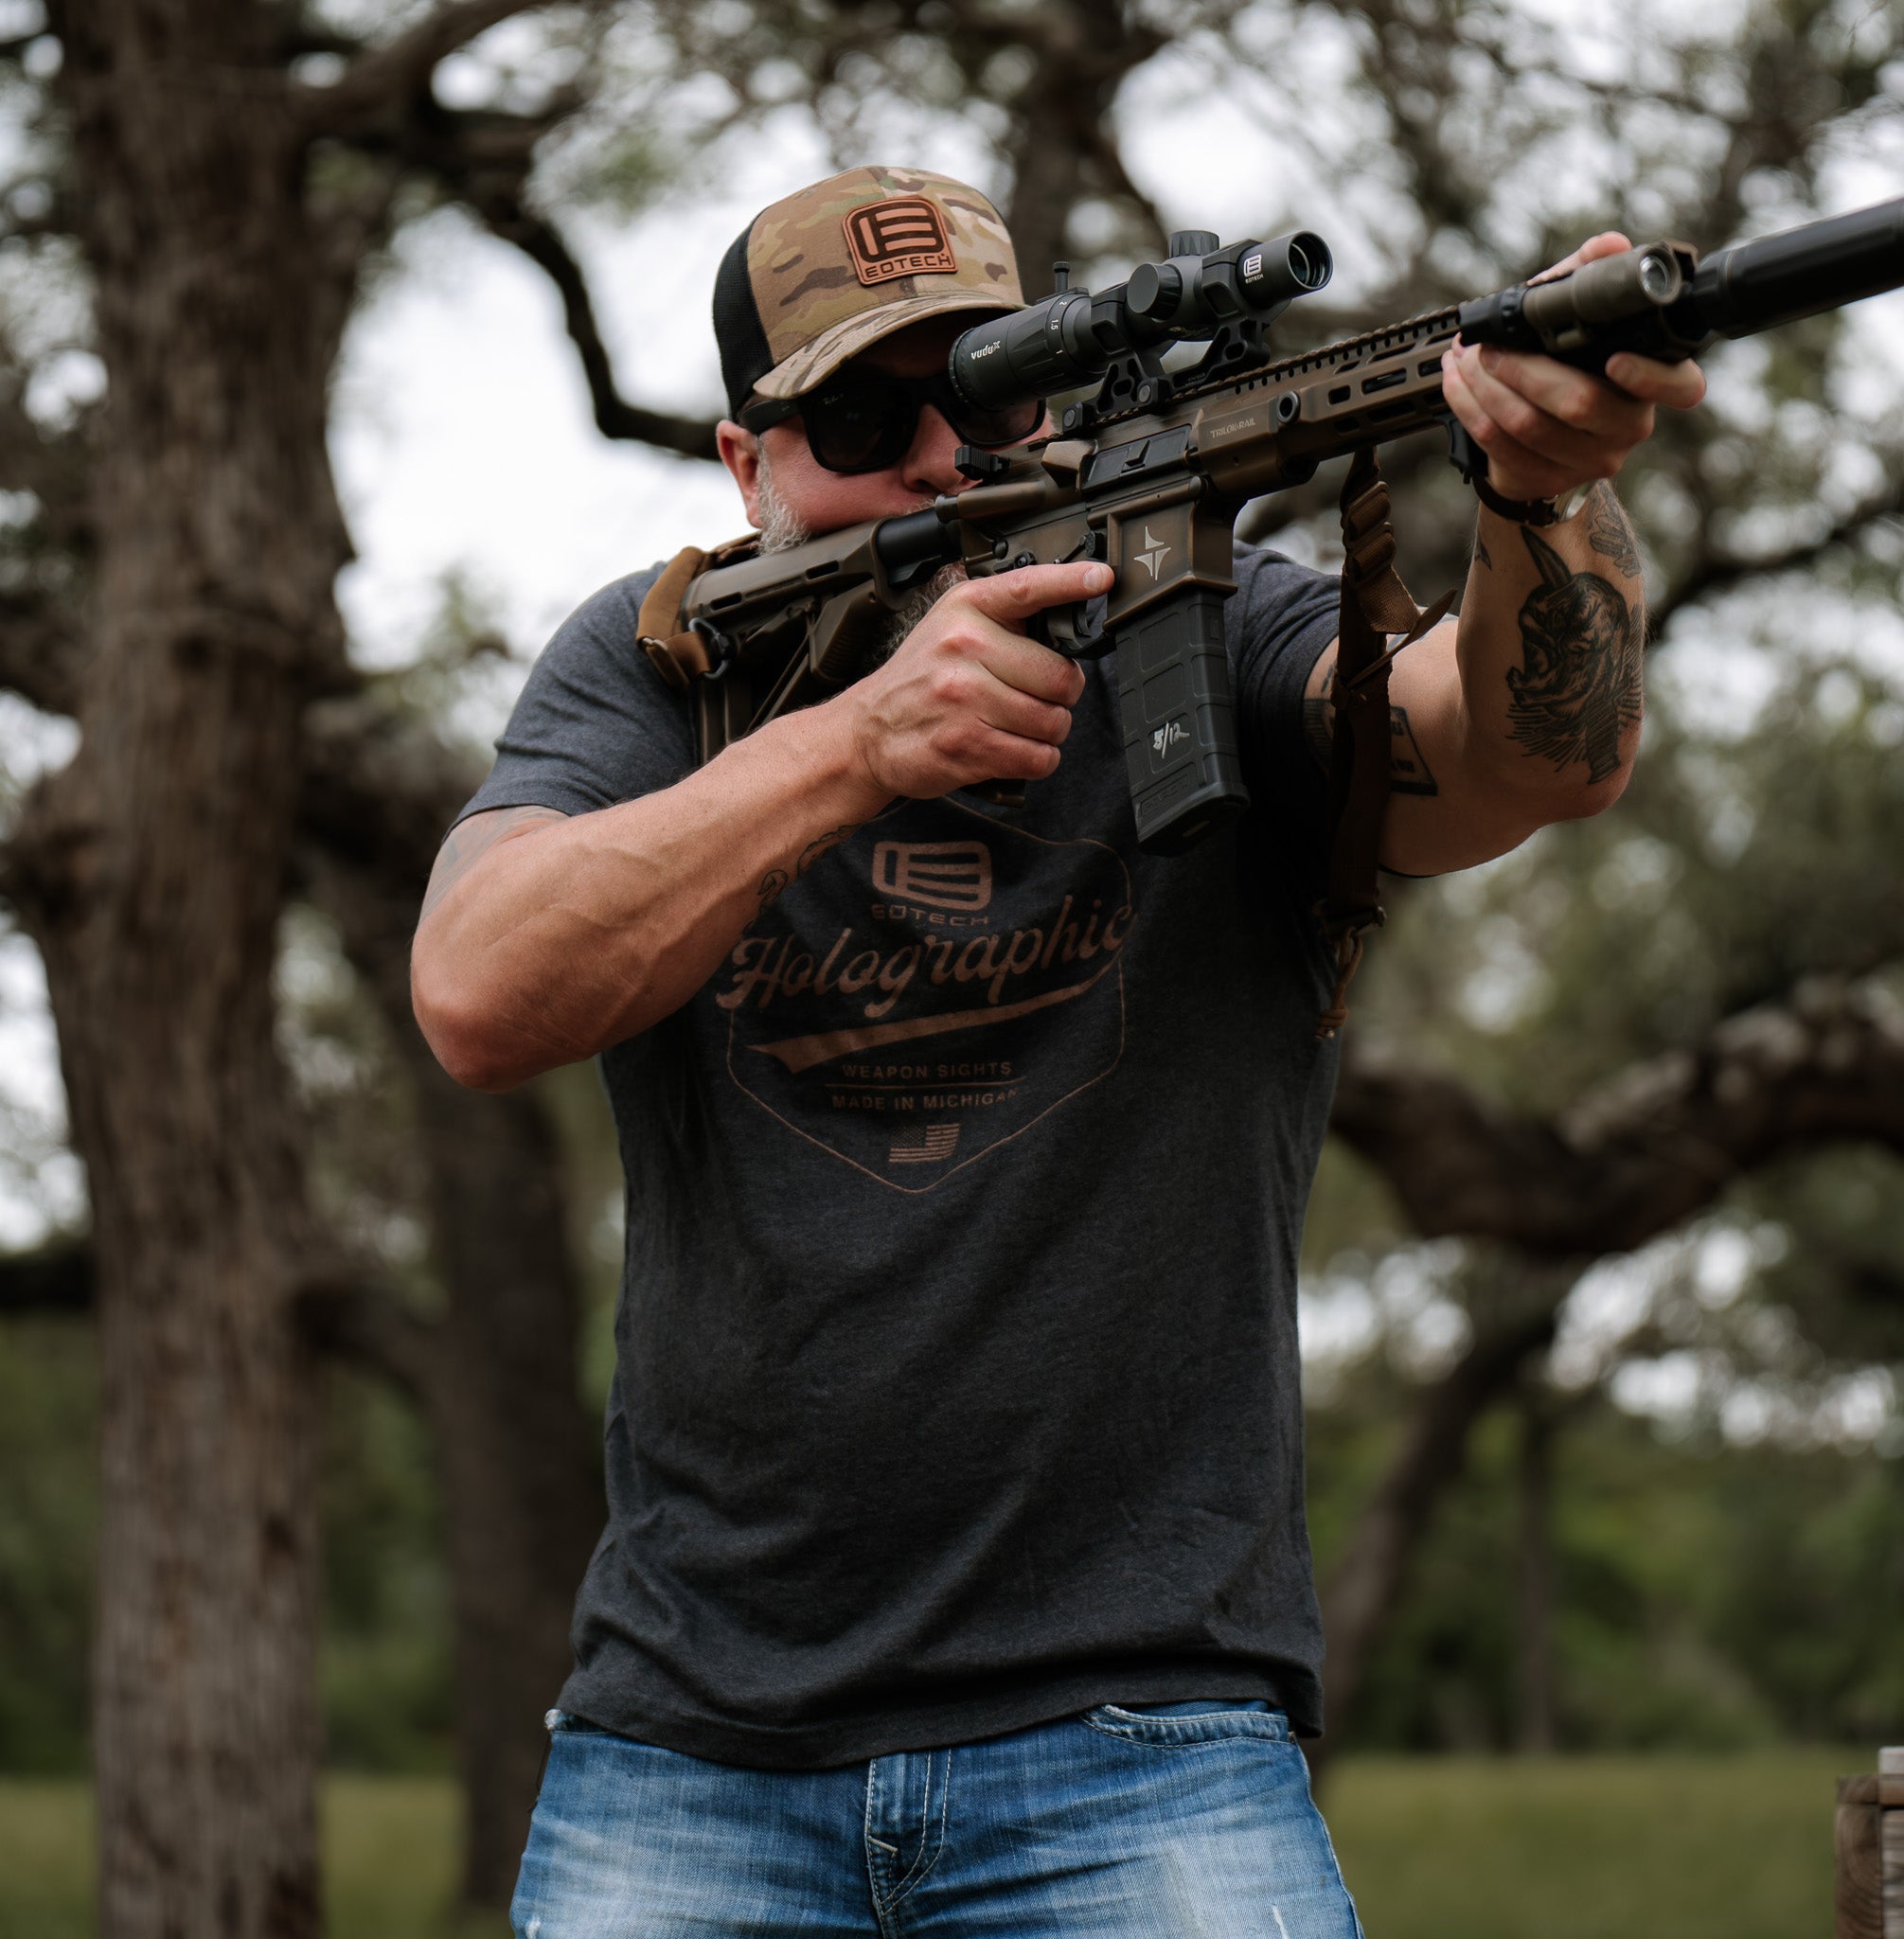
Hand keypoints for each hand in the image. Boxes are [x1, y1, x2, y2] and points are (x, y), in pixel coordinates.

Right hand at [838, 560, 1107, 797]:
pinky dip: (1036, 759)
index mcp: (967, 610)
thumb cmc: (918, 680)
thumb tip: (1068, 616)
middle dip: (1061, 696)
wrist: (867, 732)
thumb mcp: (950, 626)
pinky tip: (1015, 749)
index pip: (1028, 588)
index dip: (1070, 582)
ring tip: (1019, 725)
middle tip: (1037, 697)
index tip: (1099, 578)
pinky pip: (1037, 757)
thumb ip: (1003, 618)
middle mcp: (965, 647)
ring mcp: (965, 698)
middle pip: (1061, 677)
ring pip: (1053, 722)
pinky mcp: (967, 744)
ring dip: (1048, 732)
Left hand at [1441, 232, 1707, 502]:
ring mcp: (1590, 460)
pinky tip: (1455, 383)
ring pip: (1530, 426)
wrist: (1535, 436)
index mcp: (1651, 384)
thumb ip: (1590, 277)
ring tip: (1464, 359)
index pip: (1682, 387)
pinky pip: (1500, 445)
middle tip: (1489, 349)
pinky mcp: (1548, 479)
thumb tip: (1610, 245)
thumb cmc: (1565, 365)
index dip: (1649, 376)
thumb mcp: (1579, 318)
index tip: (1614, 360)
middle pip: (1579, 404)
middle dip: (1524, 370)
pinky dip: (1469, 408)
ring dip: (1485, 388)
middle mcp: (1629, 426)